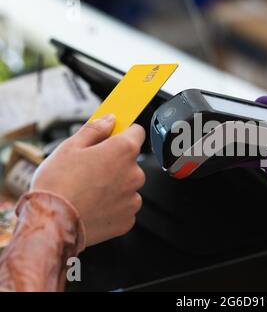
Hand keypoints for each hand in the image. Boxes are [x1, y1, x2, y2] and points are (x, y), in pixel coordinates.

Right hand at [31, 114, 145, 244]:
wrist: (52, 223)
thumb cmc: (58, 184)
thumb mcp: (70, 146)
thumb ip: (95, 130)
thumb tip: (109, 120)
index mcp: (123, 150)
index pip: (136, 132)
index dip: (123, 133)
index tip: (114, 136)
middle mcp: (135, 174)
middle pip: (130, 161)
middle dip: (115, 162)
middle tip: (90, 169)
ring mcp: (133, 198)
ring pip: (127, 185)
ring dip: (115, 185)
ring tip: (88, 191)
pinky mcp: (128, 218)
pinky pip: (124, 206)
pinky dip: (112, 206)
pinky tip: (93, 206)